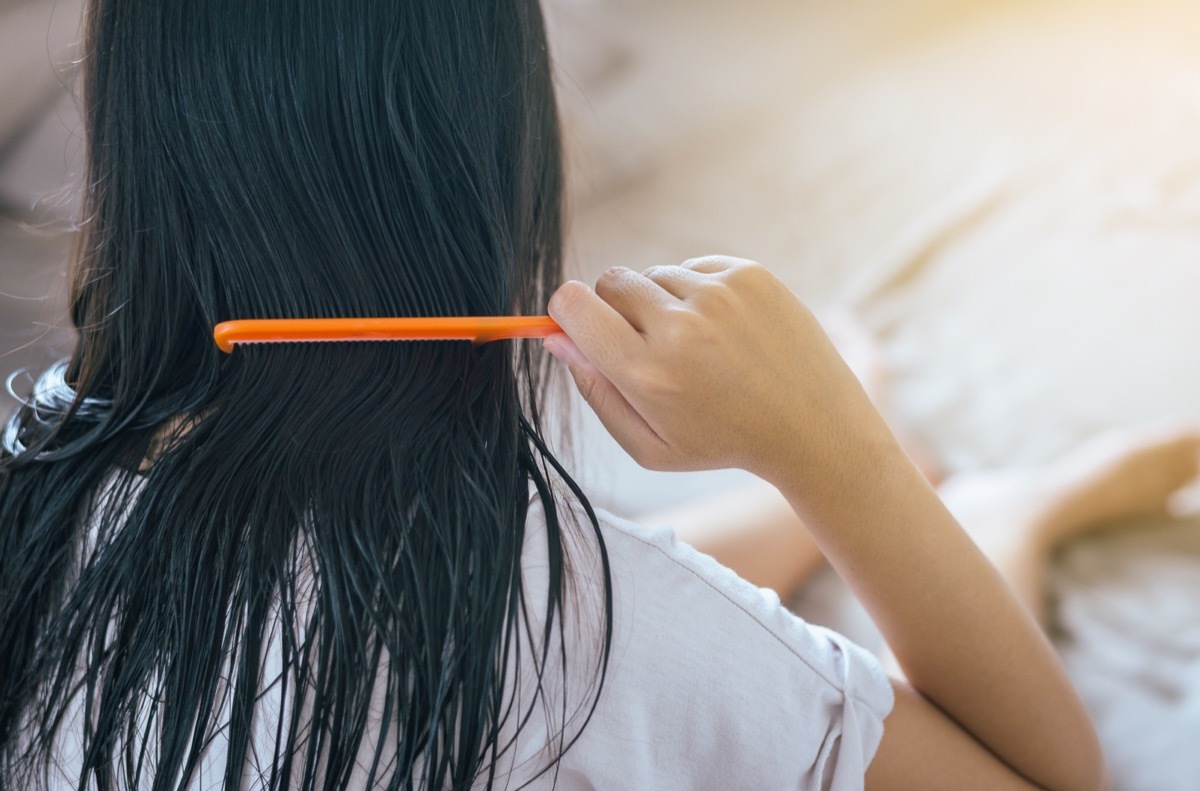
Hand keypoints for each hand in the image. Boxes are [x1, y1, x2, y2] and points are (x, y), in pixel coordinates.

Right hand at [544, 256, 883, 481]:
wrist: (814, 427)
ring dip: (661, 303)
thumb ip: (595, 391)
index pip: (573, 305)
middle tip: (647, 346)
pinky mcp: (749, 274)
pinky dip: (698, 293)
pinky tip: (723, 331)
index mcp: (647, 373)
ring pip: (653, 275)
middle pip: (608, 282)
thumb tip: (555, 337)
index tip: (581, 328)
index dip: (568, 313)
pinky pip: (693, 267)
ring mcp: (718, 295)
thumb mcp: (649, 445)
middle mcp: (680, 327)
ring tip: (697, 346)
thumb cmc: (722, 442)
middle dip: (615, 309)